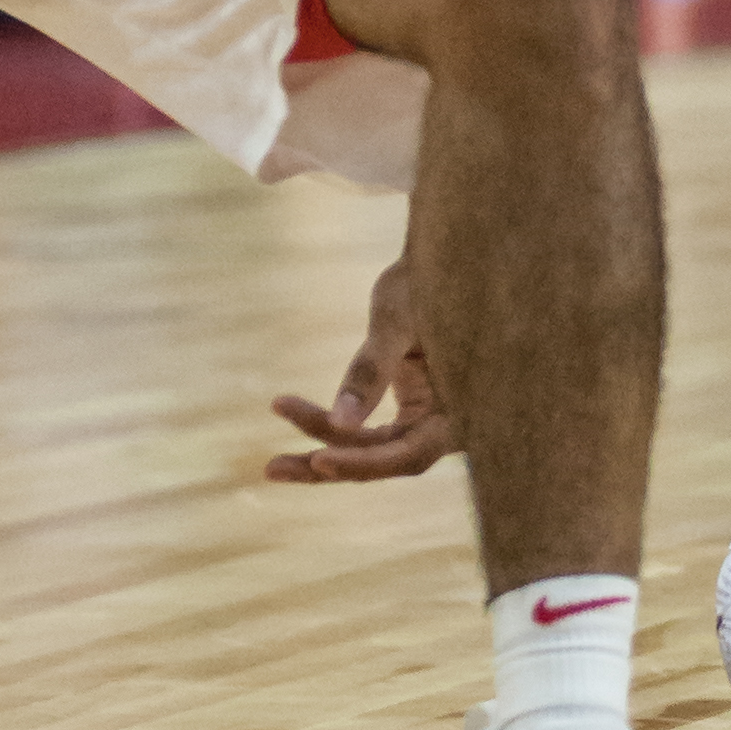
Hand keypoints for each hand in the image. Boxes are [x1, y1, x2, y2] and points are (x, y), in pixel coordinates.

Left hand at [266, 258, 457, 482]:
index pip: (408, 455)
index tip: (319, 458)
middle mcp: (445, 425)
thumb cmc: (430, 282)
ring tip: (271, 465)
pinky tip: (290, 412)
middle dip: (329, 465)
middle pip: (383, 460)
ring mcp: (426, 419)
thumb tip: (341, 422)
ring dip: (321, 453)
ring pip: (370, 450)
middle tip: (272, 468)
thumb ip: (371, 373)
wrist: (443, 261)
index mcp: (459, 411)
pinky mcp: (407, 408)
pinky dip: (330, 426)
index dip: (363, 462)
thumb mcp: (397, 322)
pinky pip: (367, 430)